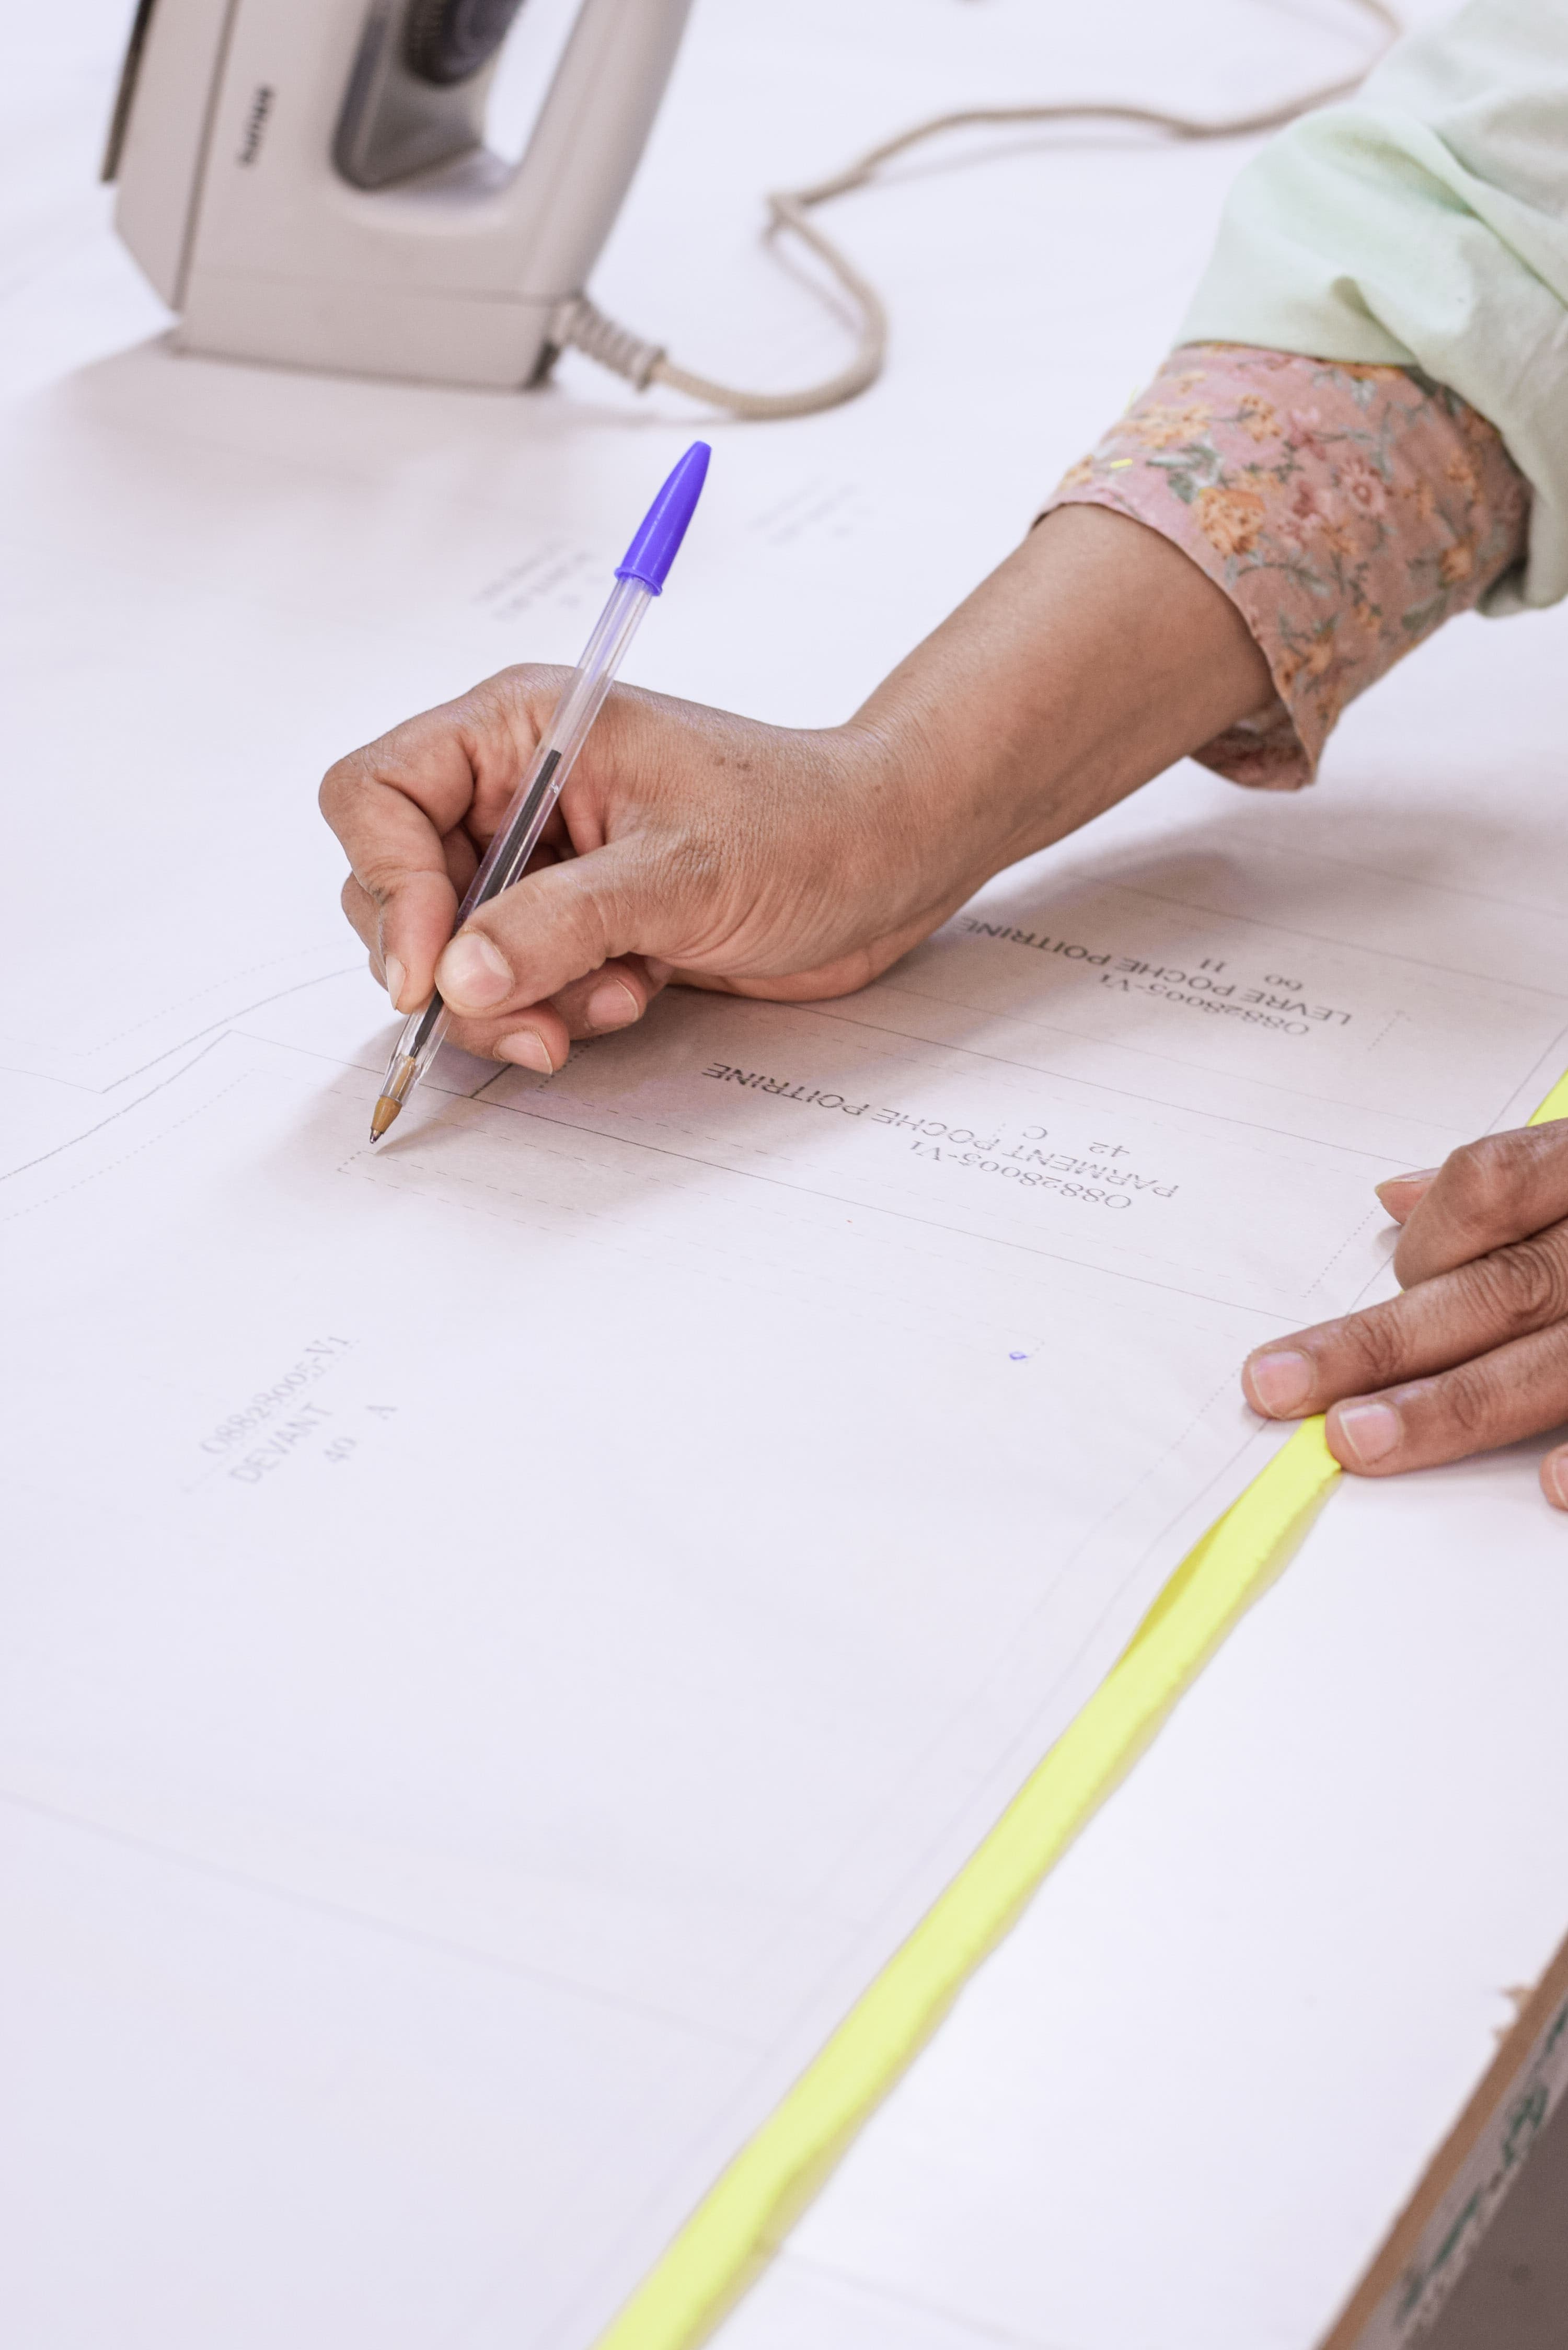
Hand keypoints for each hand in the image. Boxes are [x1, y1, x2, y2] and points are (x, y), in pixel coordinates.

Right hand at [319, 504, 1273, 1073]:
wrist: (891, 861)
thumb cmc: (808, 826)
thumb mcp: (680, 874)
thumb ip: (559, 925)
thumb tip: (454, 978)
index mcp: (521, 729)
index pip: (376, 794)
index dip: (387, 885)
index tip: (432, 970)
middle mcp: (516, 789)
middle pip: (397, 885)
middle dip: (453, 968)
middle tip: (527, 1019)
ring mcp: (541, 859)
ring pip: (453, 951)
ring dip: (517, 1000)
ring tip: (611, 999)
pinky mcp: (575, 919)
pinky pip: (514, 981)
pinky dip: (558, 1008)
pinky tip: (635, 993)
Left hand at [1242, 1123, 1567, 1507]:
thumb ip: (1513, 1176)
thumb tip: (1396, 1196)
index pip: (1490, 1185)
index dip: (1432, 1234)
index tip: (1392, 1277)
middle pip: (1495, 1288)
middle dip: (1383, 1343)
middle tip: (1281, 1385)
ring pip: (1554, 1360)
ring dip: (1453, 1406)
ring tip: (1364, 1441)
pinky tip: (1550, 1487)